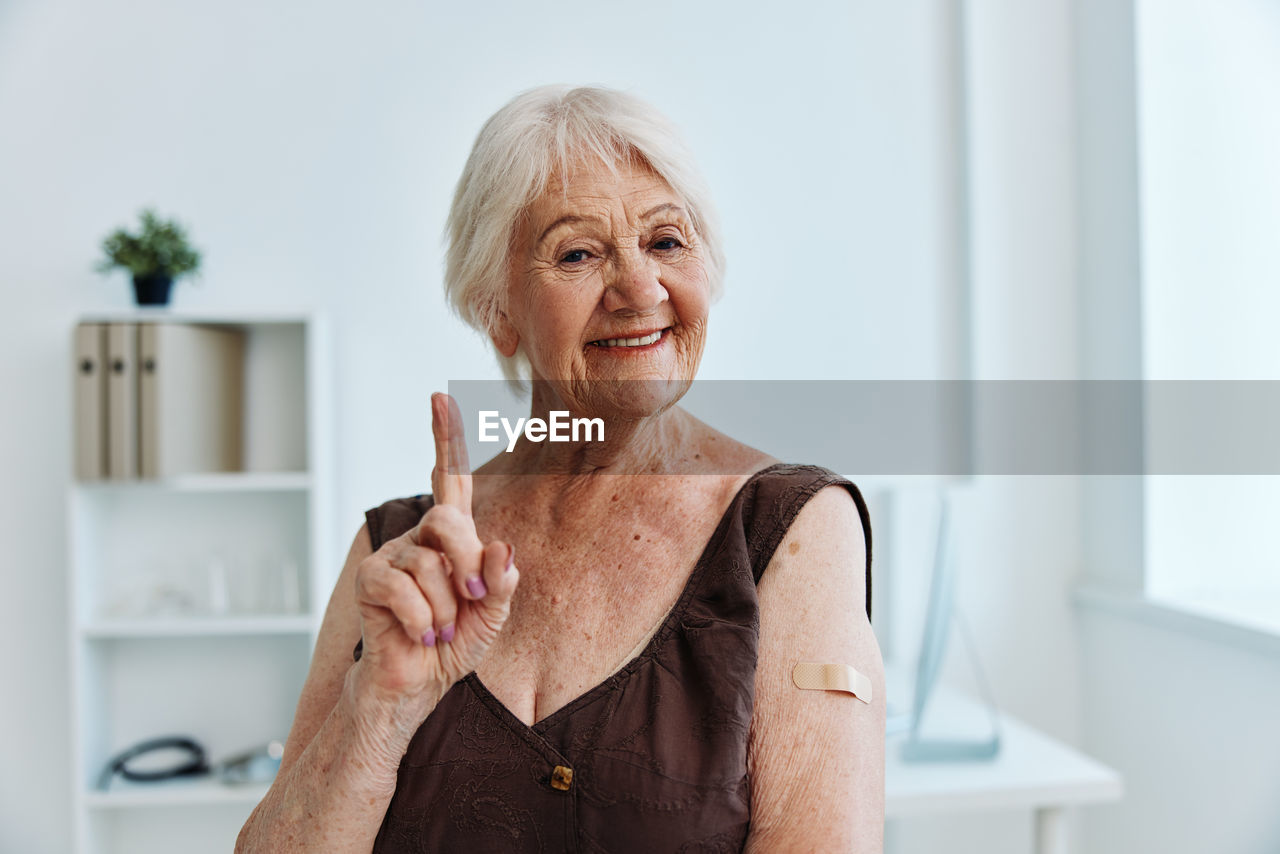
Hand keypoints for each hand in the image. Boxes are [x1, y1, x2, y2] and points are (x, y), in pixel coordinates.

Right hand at [352, 392, 518, 711]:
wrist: (416, 686)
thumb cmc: (454, 644)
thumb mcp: (492, 615)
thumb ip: (503, 582)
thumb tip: (502, 547)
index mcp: (453, 540)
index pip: (451, 481)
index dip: (445, 440)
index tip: (440, 399)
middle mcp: (420, 540)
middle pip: (448, 518)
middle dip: (467, 560)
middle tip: (473, 596)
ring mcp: (392, 557)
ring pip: (428, 563)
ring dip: (446, 606)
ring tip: (442, 629)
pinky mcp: (370, 582)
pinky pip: (401, 586)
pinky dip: (422, 618)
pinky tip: (422, 635)